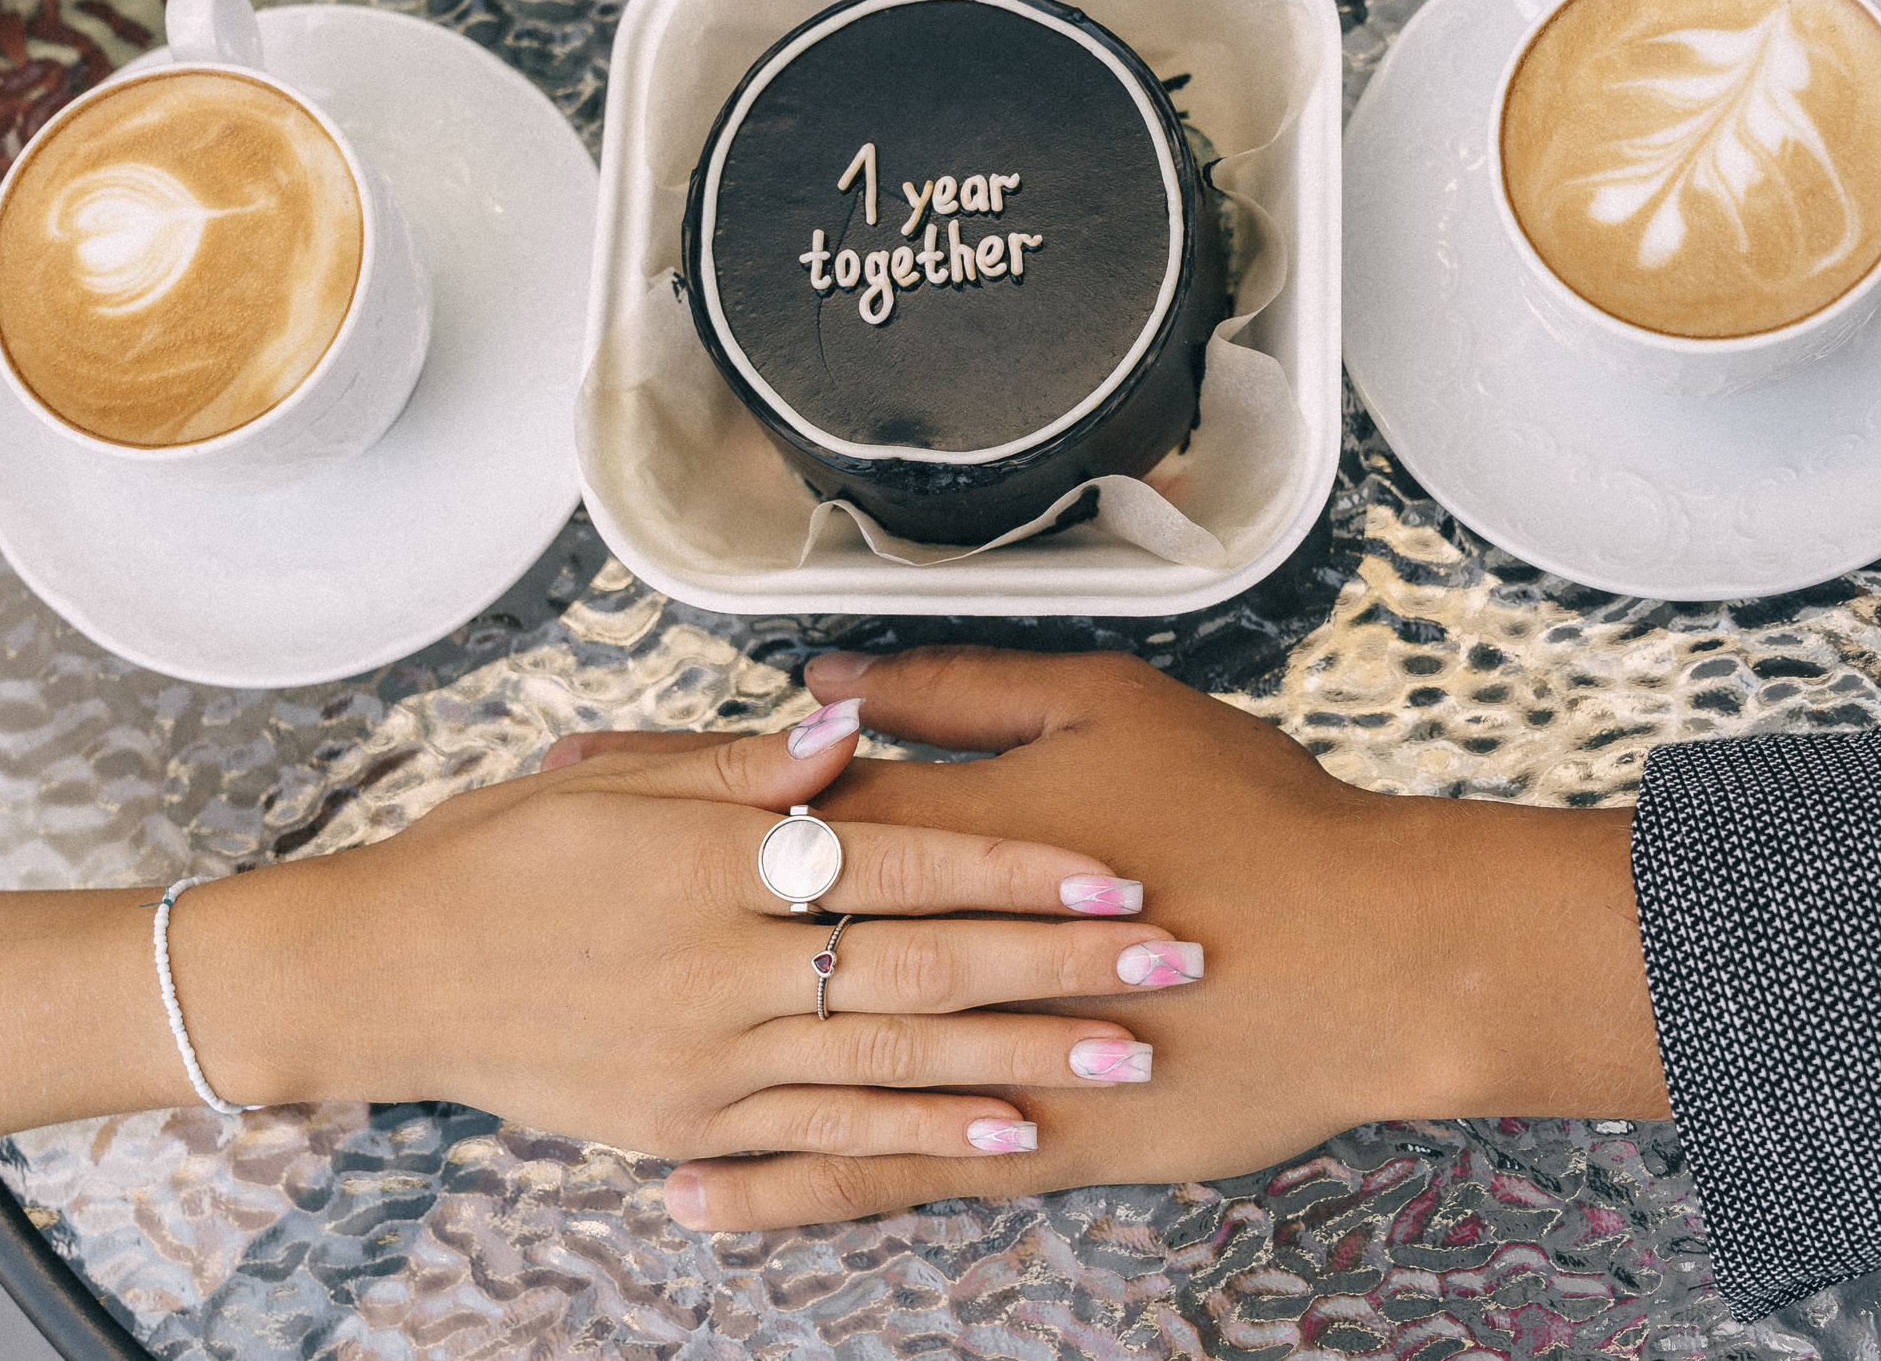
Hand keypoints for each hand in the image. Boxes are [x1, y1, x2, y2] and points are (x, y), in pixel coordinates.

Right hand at [169, 699, 1203, 1163]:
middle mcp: (716, 968)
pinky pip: (824, 1139)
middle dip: (1055, 968)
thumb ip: (738, 766)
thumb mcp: (606, 784)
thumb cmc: (493, 861)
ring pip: (891, 1061)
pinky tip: (1000, 1138)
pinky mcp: (688, 1124)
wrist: (378, 977)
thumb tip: (844, 723)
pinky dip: (918, 1139)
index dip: (1009, 868)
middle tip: (1169, 963)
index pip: (892, 862)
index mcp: (706, 864)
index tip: (1110, 870)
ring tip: (1123, 1058)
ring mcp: (704, 1060)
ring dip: (1018, 1060)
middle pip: (919, 966)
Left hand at [552, 648, 1667, 1231]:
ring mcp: (959, 1059)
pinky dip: (777, 1188)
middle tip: (519, 918)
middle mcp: (920, 953)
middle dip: (625, 922)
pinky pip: (866, 1176)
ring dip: (676, 1067)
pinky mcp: (1014, 1146)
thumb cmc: (1243, 816)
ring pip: (783, 1071)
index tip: (561, 777)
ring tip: (559, 1079)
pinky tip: (698, 1200)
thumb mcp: (1106, 706)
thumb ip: (957, 692)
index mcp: (936, 830)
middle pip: (742, 935)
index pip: (757, 804)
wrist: (1361, 955)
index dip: (655, 789)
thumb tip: (835, 681)